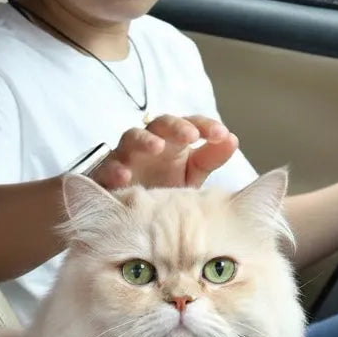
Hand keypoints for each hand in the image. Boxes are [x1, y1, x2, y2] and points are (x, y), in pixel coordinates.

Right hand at [92, 115, 238, 189]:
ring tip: (157, 148)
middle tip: (191, 136)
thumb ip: (209, 158)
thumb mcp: (190, 176)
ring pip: (132, 138)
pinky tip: (124, 177)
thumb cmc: (161, 188)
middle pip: (161, 124)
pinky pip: (107, 167)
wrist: (127, 213)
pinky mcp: (105, 173)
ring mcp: (125, 156)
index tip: (222, 135)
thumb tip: (232, 140)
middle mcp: (149, 143)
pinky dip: (115, 170)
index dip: (205, 126)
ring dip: (145, 141)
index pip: (189, 124)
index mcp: (172, 141)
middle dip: (175, 127)